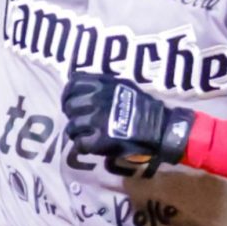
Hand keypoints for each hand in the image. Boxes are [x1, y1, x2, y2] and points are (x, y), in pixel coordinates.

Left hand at [62, 71, 191, 172]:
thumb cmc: (142, 105)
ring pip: (71, 127)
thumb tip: (77, 79)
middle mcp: (94, 101)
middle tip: (80, 121)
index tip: (71, 102)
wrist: (158, 127)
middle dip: (72, 115)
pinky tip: (91, 146)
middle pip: (69, 107)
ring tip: (85, 135)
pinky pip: (80, 144)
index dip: (68, 95)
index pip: (72, 85)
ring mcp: (95, 121)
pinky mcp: (98, 140)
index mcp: (99, 85)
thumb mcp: (122, 84)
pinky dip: (83, 147)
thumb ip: (100, 83)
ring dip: (77, 133)